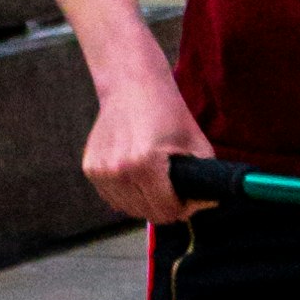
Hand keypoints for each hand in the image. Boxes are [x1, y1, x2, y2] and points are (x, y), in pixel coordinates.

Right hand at [83, 62, 209, 224]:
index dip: (183, 209)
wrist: (131, 85)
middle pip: (147, 213)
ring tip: (157, 184)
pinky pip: (113, 198)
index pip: (166, 210)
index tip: (189, 200)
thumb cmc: (166, 111)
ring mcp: (100, 171)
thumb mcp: (195, 141)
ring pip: (129, 209)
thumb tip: (209, 201)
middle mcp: (118, 170)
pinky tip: (138, 178)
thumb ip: (206, 175)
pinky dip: (127, 195)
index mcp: (144, 164)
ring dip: (145, 203)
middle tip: (176, 192)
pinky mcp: (90, 168)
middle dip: (166, 208)